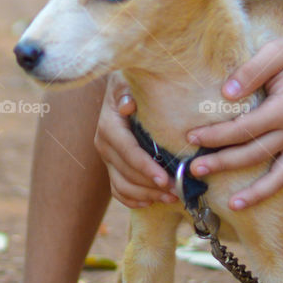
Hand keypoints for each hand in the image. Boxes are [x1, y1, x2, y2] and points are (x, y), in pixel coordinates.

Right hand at [94, 73, 178, 207]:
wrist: (121, 86)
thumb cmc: (130, 81)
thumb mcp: (128, 81)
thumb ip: (127, 91)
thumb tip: (127, 105)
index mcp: (108, 126)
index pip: (128, 153)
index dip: (146, 169)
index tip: (166, 180)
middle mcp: (103, 144)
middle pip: (127, 174)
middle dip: (152, 186)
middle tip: (178, 192)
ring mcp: (106, 157)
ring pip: (123, 186)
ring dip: (147, 196)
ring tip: (171, 198)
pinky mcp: (110, 165)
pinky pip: (118, 190)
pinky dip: (133, 200)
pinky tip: (151, 202)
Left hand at [185, 31, 282, 224]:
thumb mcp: (271, 54)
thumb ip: (249, 72)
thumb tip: (226, 94)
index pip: (243, 129)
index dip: (215, 135)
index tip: (190, 138)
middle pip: (254, 155)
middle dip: (222, 163)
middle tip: (194, 170)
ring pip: (280, 176)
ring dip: (258, 194)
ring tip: (233, 207)